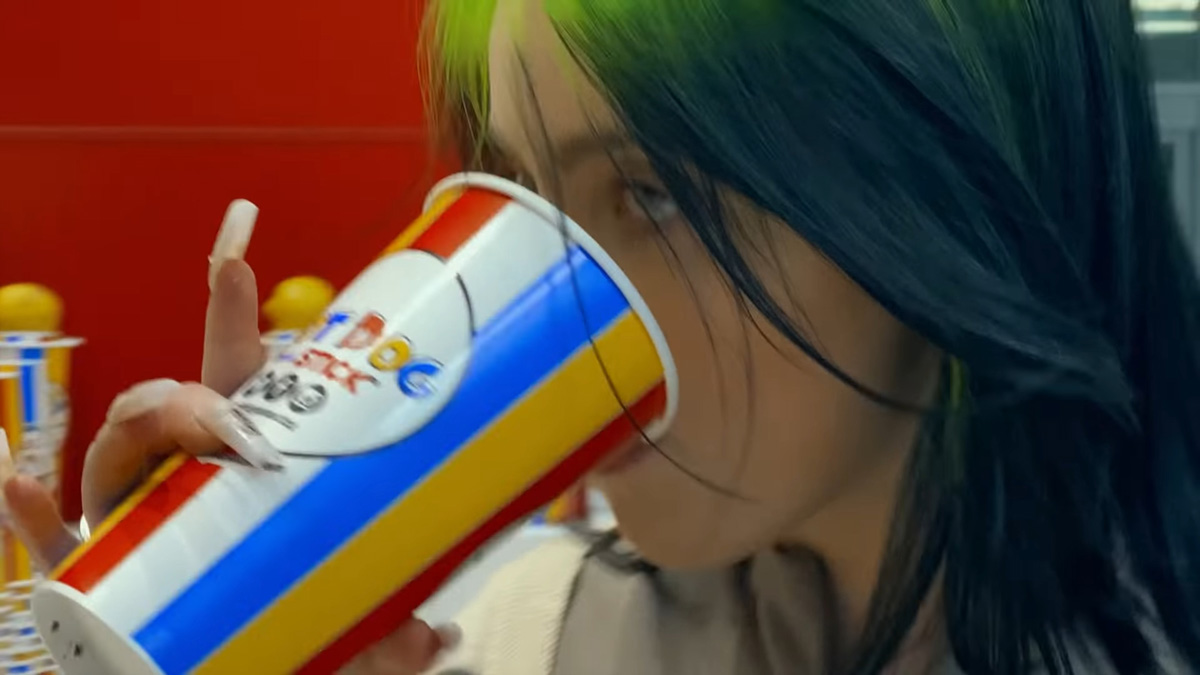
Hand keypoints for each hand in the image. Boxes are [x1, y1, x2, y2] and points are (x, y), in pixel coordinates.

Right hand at [0, 201, 461, 672]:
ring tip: (168, 439)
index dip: (231, 313)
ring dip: (132, 436)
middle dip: (189, 398)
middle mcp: (188, 478)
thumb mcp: (350, 636)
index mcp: (247, 465)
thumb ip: (389, 642)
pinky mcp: (95, 571)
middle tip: (221, 418)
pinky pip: (54, 537)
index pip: (239, 379)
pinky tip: (19, 488)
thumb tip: (437, 641)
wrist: (234, 666)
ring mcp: (138, 518)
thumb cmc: (291, 631)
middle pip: (174, 407)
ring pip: (115, 456)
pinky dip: (33, 513)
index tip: (235, 246)